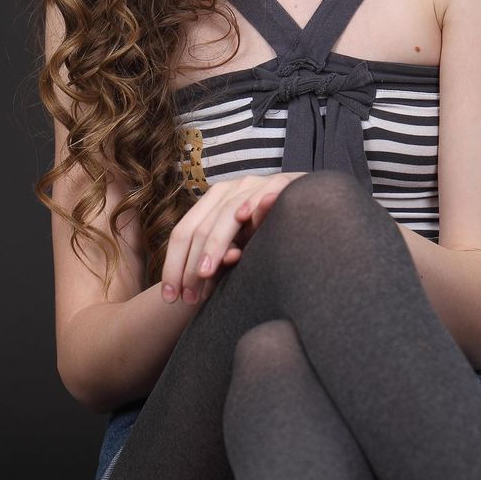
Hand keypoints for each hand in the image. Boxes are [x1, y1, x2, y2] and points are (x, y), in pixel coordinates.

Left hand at [161, 172, 307, 307]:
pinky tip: (246, 217)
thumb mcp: (240, 246)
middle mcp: (228, 189)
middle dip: (191, 265)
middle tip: (189, 297)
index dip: (173, 265)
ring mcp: (253, 184)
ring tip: (205, 271)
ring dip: (215, 243)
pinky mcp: (281, 182)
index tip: (169, 297)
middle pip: (199, 226)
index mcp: (212, 202)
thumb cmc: (270, 231)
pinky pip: (264, 192)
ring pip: (226, 214)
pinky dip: (255, 203)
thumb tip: (202, 275)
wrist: (311, 204)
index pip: (183, 232)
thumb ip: (222, 257)